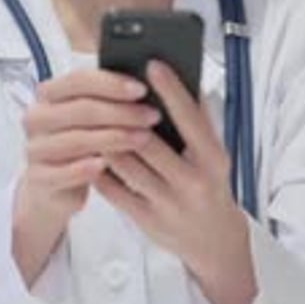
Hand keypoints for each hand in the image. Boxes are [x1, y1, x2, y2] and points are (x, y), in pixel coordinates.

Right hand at [11, 69, 159, 285]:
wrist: (53, 184)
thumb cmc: (81, 141)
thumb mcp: (92, 117)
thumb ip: (109, 98)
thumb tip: (152, 81)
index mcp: (49, 93)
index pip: (78, 80)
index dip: (112, 83)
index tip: (143, 88)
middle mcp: (37, 117)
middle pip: (82, 109)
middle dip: (122, 112)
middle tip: (153, 115)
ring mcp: (36, 147)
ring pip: (77, 140)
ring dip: (114, 138)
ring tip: (144, 139)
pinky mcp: (38, 177)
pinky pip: (64, 171)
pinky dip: (86, 167)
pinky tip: (108, 165)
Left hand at [94, 60, 256, 303]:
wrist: (214, 239)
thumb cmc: (210, 183)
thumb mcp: (213, 152)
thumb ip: (198, 120)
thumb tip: (178, 80)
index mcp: (213, 159)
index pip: (191, 119)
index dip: (171, 90)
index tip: (152, 64)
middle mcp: (193, 182)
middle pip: (149, 143)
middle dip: (125, 116)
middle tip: (105, 90)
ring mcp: (168, 204)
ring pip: (126, 165)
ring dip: (106, 140)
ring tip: (91, 117)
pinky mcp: (146, 220)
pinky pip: (113, 190)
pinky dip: (99, 167)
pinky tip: (90, 150)